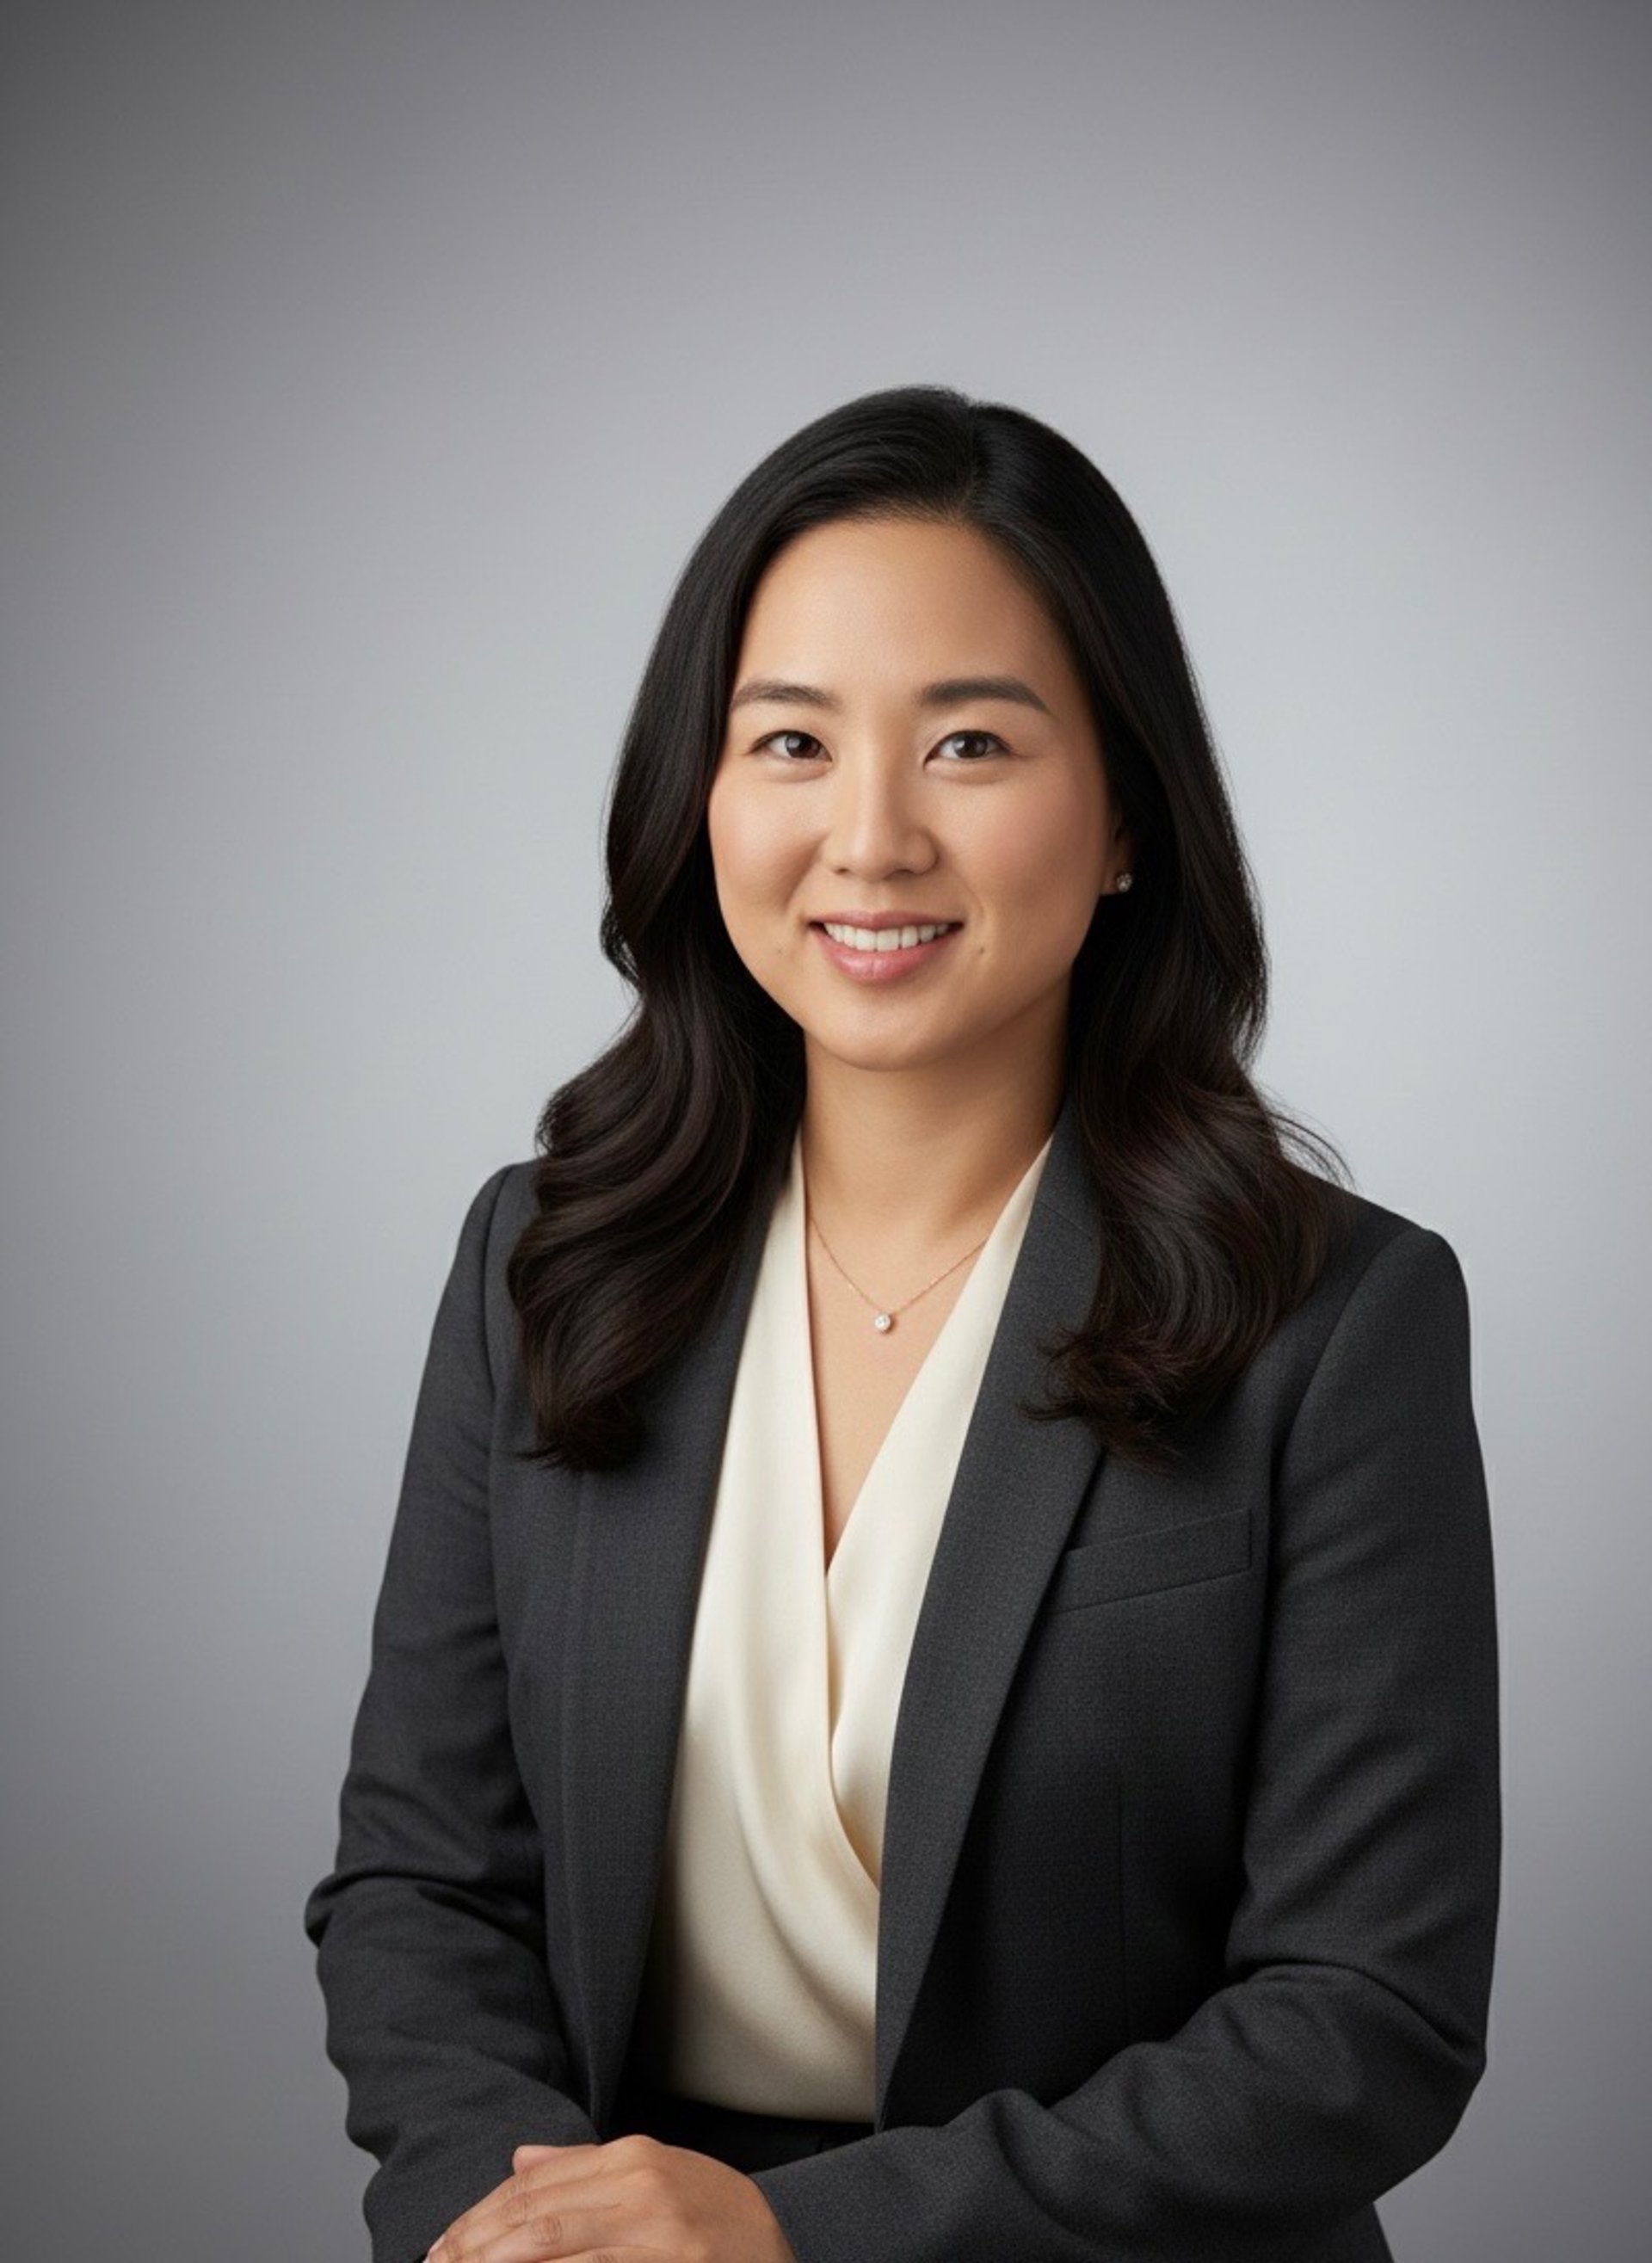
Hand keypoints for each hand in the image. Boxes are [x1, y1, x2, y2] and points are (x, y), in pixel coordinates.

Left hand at [425, 2134, 799, 2261]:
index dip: (478, 2220)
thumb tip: (518, 2161)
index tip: (439, 2247)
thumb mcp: (657, 2174)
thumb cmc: (717, 2218)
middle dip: (474, 2251)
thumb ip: (584, 2169)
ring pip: (554, 2255)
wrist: (792, 2244)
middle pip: (535, 2223)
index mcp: (632, 2159)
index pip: (533, 2188)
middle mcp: (642, 2192)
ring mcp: (658, 2239)